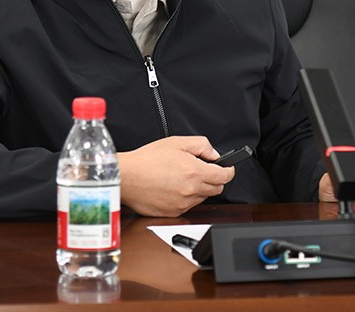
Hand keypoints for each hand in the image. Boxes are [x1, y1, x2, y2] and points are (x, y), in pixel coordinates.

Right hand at [118, 136, 234, 216]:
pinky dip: (186, 197)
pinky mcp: (173, 212)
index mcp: (195, 172)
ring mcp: (183, 204)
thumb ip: (201, 145)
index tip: (227, 168)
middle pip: (217, 189)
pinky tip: (173, 187)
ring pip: (202, 198)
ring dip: (199, 188)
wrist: (126, 177)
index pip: (225, 177)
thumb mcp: (177, 142)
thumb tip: (214, 154)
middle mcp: (191, 191)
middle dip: (214, 179)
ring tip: (181, 177)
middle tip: (201, 170)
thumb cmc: (147, 159)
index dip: (228, 170)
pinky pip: (188, 206)